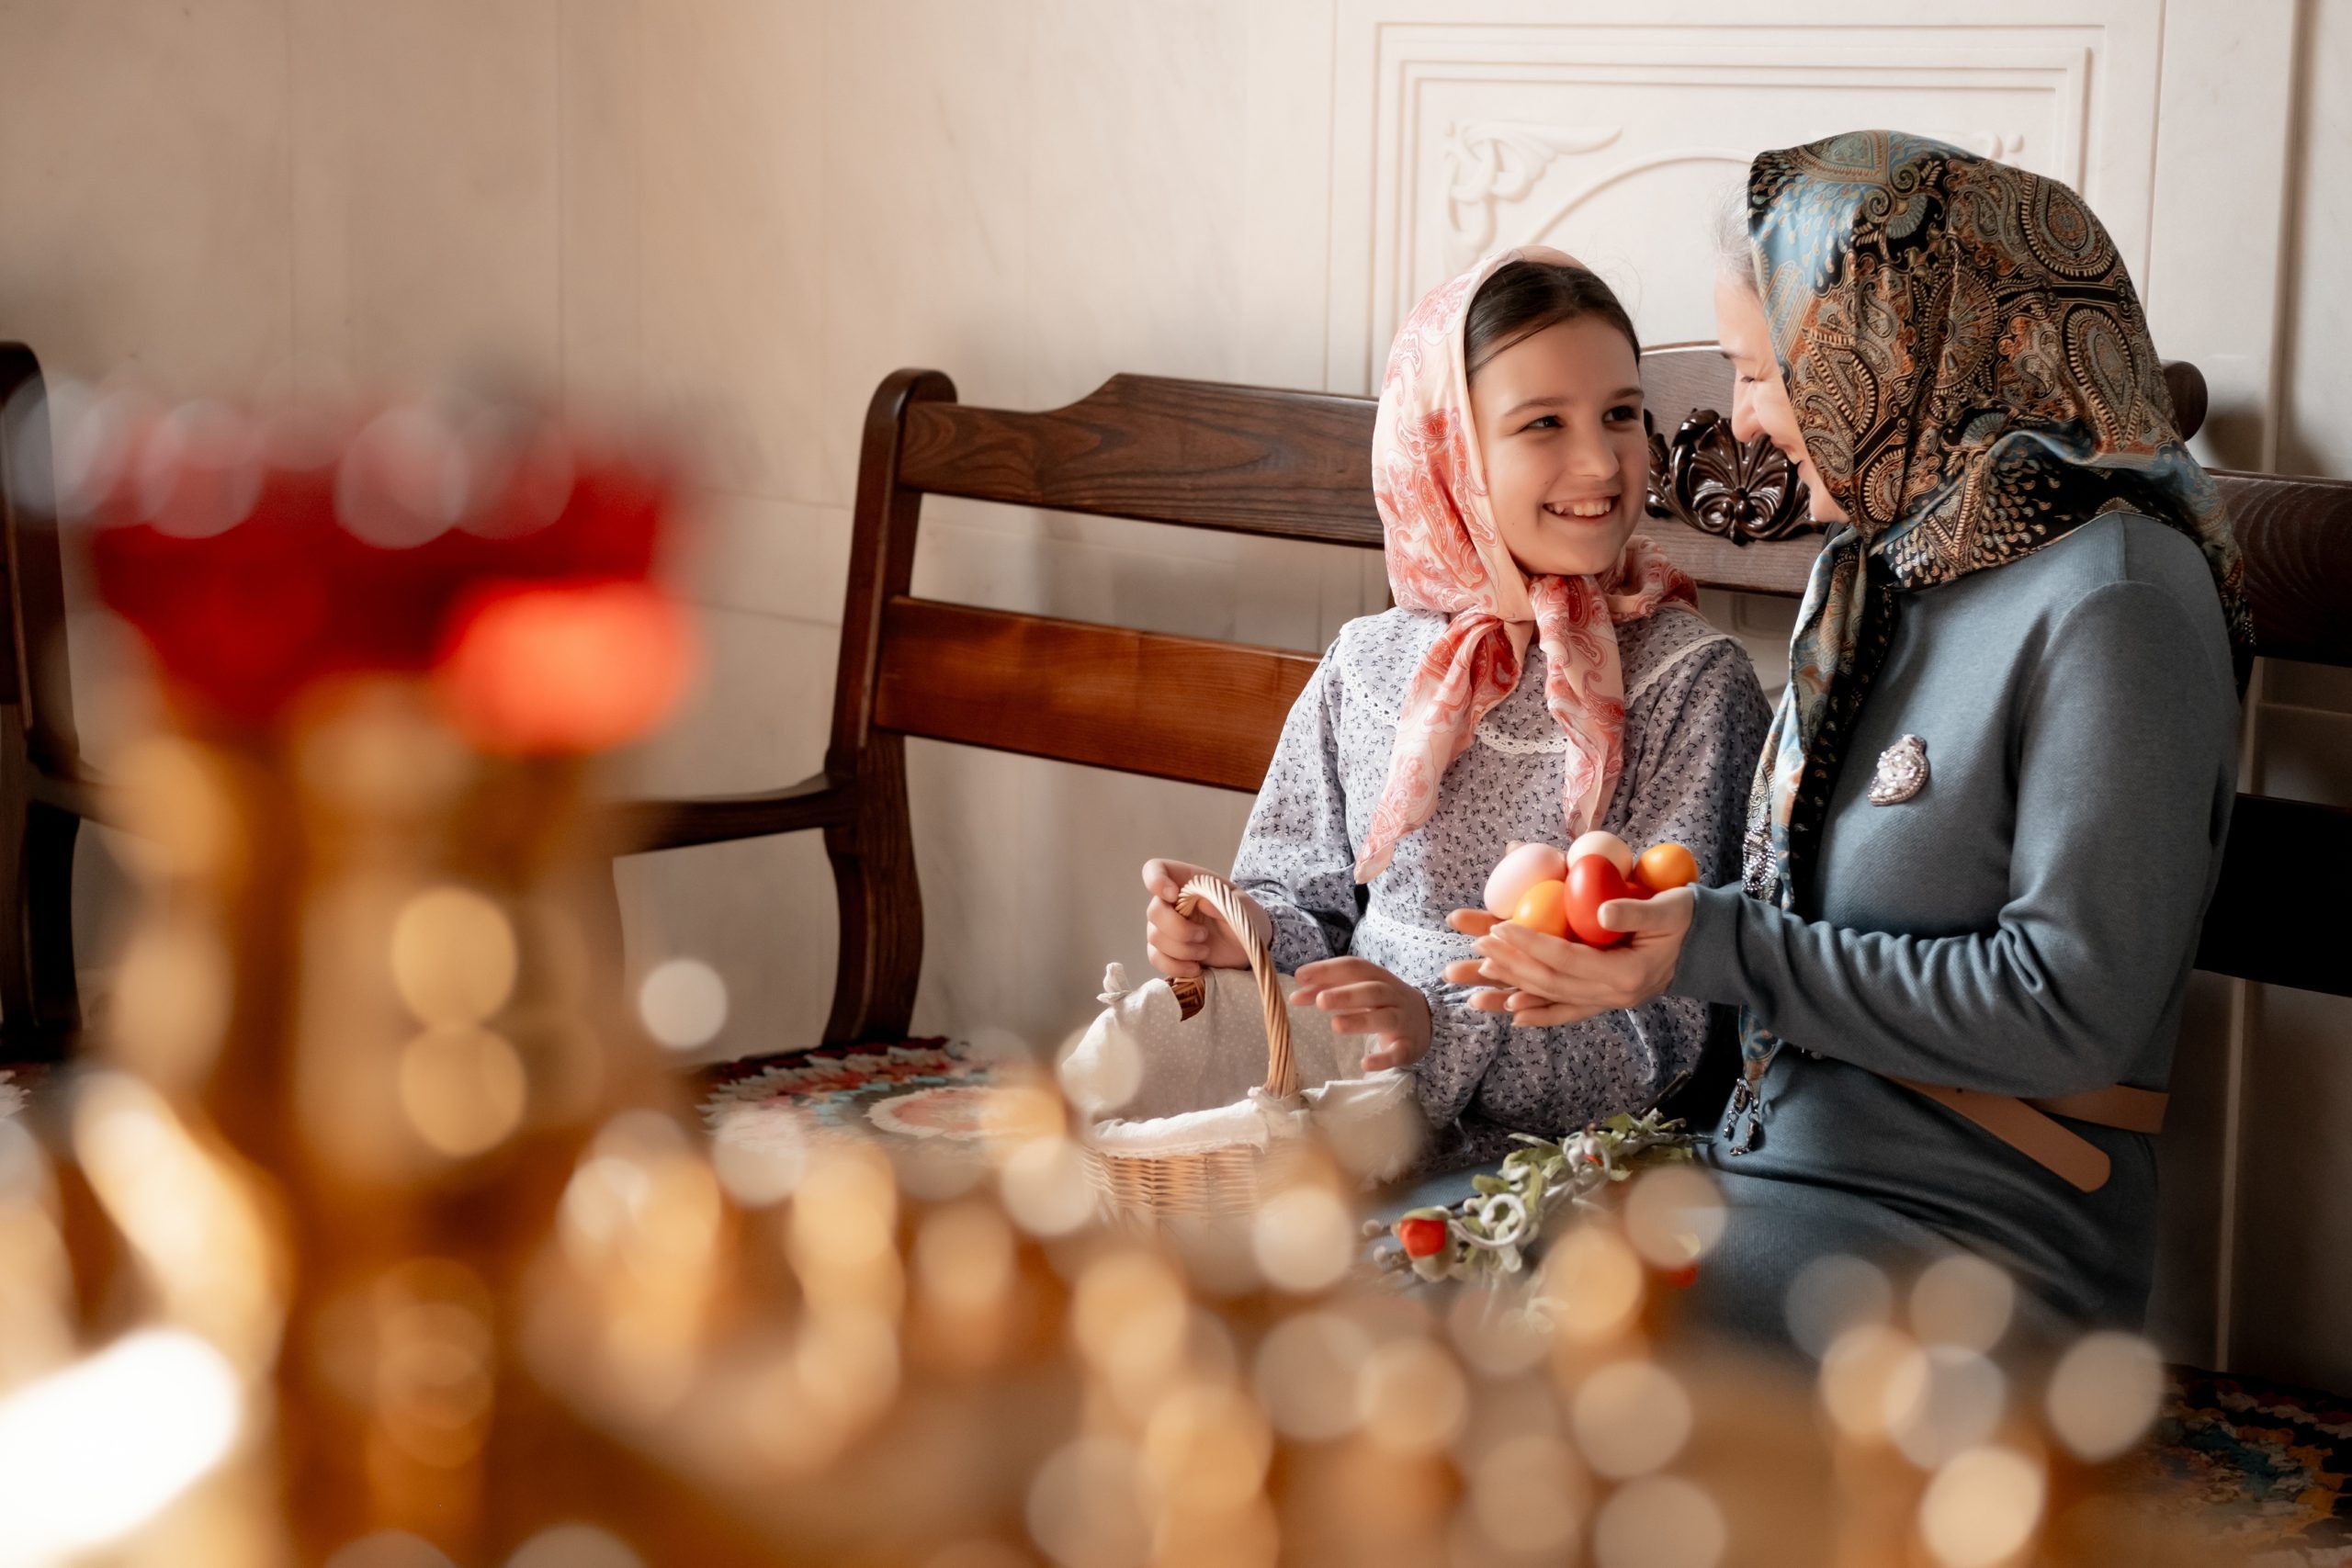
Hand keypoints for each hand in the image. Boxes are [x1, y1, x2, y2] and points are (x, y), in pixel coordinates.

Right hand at [1141, 858, 1269, 977]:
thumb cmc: (1243, 916)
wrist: (1246, 945)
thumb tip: (1203, 902)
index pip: (1156, 869)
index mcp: (1187, 881)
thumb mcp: (1243, 906)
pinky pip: (1156, 958)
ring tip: (1205, 951)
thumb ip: (1225, 902)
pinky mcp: (1167, 951)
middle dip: (1178, 929)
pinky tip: (1196, 968)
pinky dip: (1175, 966)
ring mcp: (1166, 927)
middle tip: (1204, 935)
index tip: (1174, 895)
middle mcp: (1171, 902)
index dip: (1156, 880)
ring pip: (1154, 938)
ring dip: (1182, 950)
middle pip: (1154, 911)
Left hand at [1291, 957, 1432, 1071]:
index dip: (1328, 969)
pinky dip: (1383, 1059)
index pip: (1354, 967)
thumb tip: (1296, 995)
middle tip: (1319, 1001)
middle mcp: (1393, 995)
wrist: (1428, 1021)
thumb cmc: (1384, 1003)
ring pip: (1385, 1018)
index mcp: (1378, 977)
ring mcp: (1403, 1021)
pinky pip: (1398, 1052)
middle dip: (1345, 994)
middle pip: (1371, 991)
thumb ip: (1329, 990)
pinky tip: (1365, 1064)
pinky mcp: (1409, 1046)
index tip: (1300, 976)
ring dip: (1360, 1020)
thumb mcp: (1360, 992)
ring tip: (1335, 1025)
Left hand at [1441, 887, 1694, 1025]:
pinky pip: (1567, 1011)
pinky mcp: (1604, 1001)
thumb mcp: (1669, 908)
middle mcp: (1614, 996)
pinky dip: (1539, 1013)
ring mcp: (1608, 1002)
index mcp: (1626, 974)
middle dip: (1511, 964)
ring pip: (1552, 998)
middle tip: (1479, 945)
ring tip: (1479, 979)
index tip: (1500, 927)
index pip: (1567, 959)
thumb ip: (1635, 911)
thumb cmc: (1687, 918)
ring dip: (1512, 989)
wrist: (1707, 946)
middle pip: (1551, 983)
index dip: (1531, 944)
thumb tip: (1598, 913)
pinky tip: (1512, 1012)